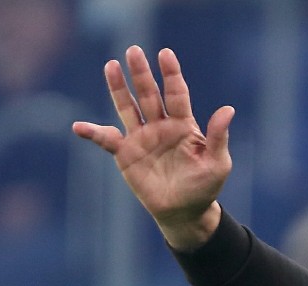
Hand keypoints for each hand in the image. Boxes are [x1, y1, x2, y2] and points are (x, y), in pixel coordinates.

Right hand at [72, 46, 233, 251]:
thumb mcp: (217, 163)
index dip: (171, 74)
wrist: (184, 212)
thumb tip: (228, 109)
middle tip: (134, 51)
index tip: (166, 54)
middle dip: (141, 73)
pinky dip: (93, 133)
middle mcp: (161, 126)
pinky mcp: (126, 154)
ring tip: (111, 66)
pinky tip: (79, 127)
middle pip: (149, 94)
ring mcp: (142, 138)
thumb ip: (218, 137)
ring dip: (119, 88)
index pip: (176, 94)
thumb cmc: (204, 187)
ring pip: (128, 108)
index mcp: (184, 125)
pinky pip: (107, 140)